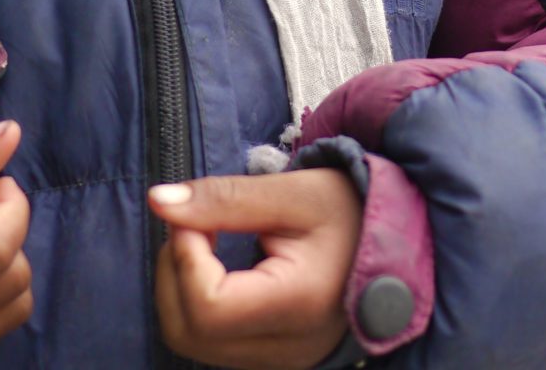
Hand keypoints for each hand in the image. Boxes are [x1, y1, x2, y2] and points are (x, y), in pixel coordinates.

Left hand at [150, 168, 363, 369]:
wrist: (387, 240)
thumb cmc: (348, 209)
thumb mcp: (290, 192)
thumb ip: (223, 198)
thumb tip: (158, 200)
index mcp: (301, 303)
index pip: (208, 306)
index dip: (184, 256)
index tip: (197, 217)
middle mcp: (291, 347)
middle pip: (188, 331)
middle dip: (172, 272)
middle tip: (195, 226)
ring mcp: (280, 360)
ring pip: (189, 341)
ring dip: (178, 287)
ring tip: (207, 243)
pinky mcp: (270, 359)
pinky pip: (207, 343)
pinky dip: (194, 303)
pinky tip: (216, 268)